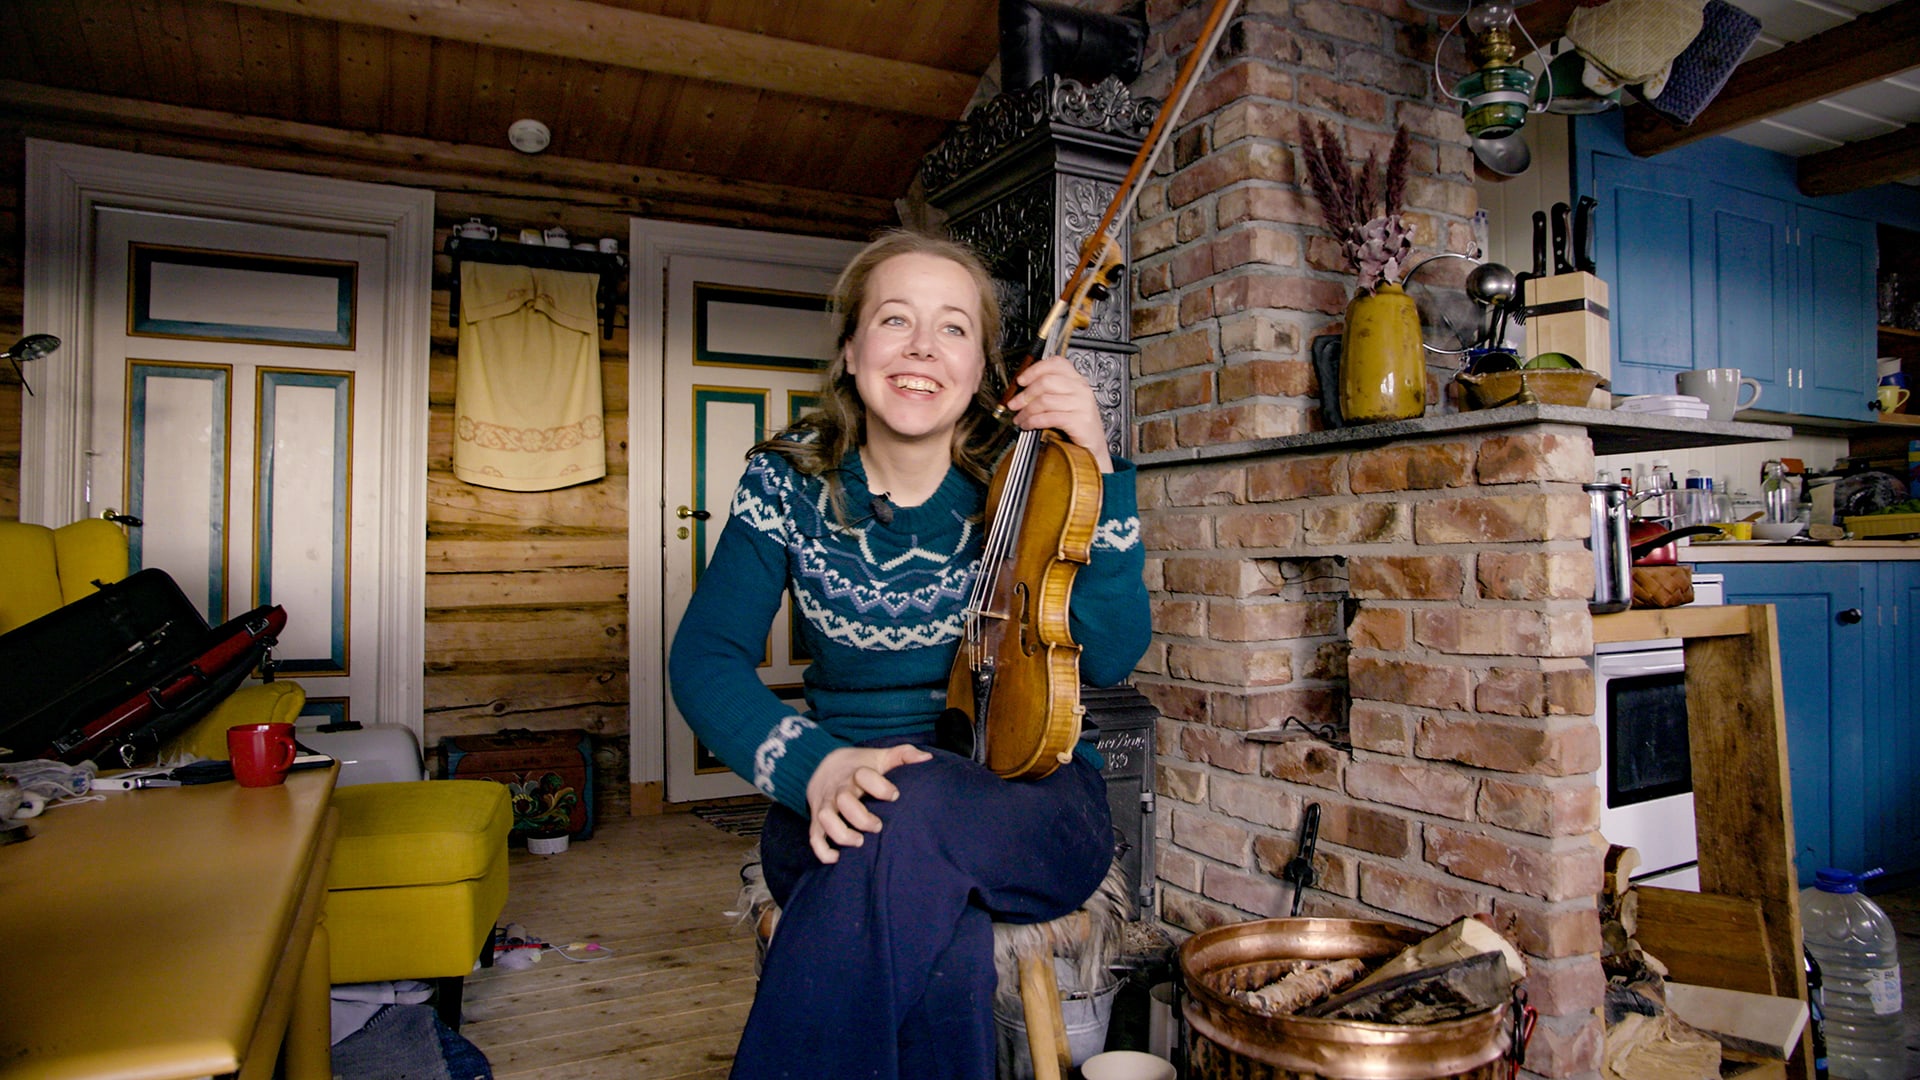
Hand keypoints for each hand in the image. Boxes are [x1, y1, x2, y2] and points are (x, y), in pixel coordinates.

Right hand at [804, 744, 931, 862]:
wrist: (823, 765)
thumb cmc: (860, 766)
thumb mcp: (881, 757)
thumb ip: (904, 754)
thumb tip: (926, 759)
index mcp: (855, 773)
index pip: (863, 776)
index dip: (880, 786)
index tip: (895, 795)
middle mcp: (838, 789)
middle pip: (844, 801)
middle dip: (861, 817)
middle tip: (878, 826)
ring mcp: (826, 805)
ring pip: (825, 819)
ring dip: (841, 834)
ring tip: (859, 842)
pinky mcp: (817, 819)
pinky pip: (814, 837)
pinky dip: (822, 851)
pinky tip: (837, 858)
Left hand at [1007, 355, 1113, 472]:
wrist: (1093, 449)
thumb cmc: (1077, 426)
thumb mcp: (1066, 403)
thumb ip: (1050, 392)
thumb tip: (1022, 391)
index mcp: (1077, 380)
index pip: (1056, 363)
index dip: (1034, 370)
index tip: (1020, 380)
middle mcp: (1081, 389)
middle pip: (1046, 381)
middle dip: (1025, 394)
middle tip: (1014, 404)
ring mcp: (1082, 404)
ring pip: (1045, 400)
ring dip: (1026, 411)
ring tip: (1020, 419)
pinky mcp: (1079, 421)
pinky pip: (1050, 417)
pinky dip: (1034, 421)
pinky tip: (1028, 425)